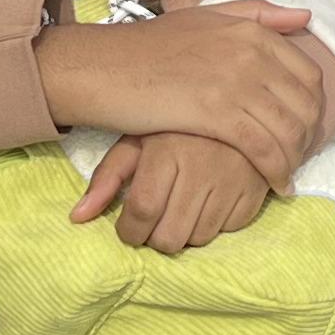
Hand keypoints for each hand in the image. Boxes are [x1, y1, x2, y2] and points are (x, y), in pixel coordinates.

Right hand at [35, 2, 334, 182]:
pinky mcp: (216, 112)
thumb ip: (257, 14)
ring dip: (296, 158)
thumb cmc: (149, 46)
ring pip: (288, 129)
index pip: (307, 73)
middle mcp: (250, 51)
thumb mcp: (206, 17)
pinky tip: (276, 185)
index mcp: (250, 29)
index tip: (308, 128)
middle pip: (305, 103)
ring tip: (289, 174)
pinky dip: (276, 170)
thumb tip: (306, 17)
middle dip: (311, 137)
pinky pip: (263, 148)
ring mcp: (234, 81)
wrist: (103, 66)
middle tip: (302, 158)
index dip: (315, 106)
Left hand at [70, 128, 274, 251]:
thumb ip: (107, 177)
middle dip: (155, 237)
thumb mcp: (137, 139)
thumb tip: (76, 218)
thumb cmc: (176, 121)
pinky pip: (229, 229)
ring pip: (199, 238)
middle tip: (154, 223)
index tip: (128, 229)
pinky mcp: (257, 189)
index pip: (143, 211)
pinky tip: (209, 201)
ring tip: (181, 208)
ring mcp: (233, 180)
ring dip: (185, 232)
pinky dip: (215, 223)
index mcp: (168, 152)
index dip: (130, 231)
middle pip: (170, 236)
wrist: (237, 96)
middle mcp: (202, 168)